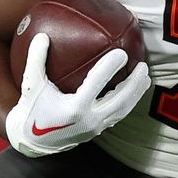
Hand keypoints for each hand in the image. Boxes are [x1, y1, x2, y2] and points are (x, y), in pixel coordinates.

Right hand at [4, 33, 150, 156]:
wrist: (33, 141)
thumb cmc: (33, 108)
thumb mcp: (32, 84)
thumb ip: (36, 60)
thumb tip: (42, 35)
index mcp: (74, 107)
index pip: (97, 84)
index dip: (110, 68)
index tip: (122, 53)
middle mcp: (89, 119)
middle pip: (120, 100)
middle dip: (134, 83)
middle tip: (143, 65)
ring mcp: (96, 127)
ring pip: (124, 109)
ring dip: (136, 93)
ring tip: (145, 77)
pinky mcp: (99, 131)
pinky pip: (119, 115)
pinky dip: (129, 101)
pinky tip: (134, 89)